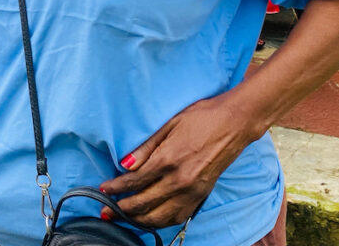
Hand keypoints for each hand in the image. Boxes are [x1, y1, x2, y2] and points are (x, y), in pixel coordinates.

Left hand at [99, 94, 256, 227]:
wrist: (235, 123)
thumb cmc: (202, 117)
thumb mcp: (169, 125)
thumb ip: (146, 147)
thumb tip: (125, 164)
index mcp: (169, 160)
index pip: (134, 181)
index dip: (116, 188)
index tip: (103, 189)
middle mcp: (180, 180)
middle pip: (144, 203)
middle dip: (121, 208)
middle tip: (105, 210)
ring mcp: (192, 191)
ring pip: (160, 216)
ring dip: (138, 220)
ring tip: (123, 218)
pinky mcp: (202, 195)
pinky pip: (177, 216)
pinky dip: (160, 222)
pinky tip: (150, 220)